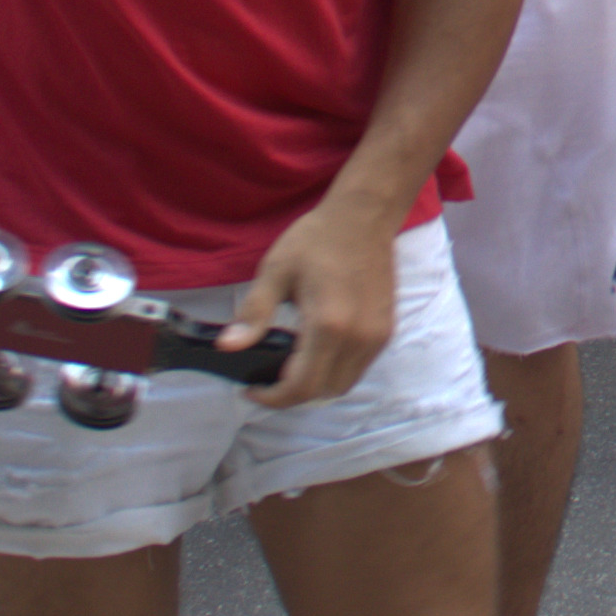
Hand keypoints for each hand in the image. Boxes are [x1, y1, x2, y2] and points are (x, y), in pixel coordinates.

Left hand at [225, 197, 398, 410]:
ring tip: (291, 367)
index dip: (274, 397)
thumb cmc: (317, 239)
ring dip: (316, 385)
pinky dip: (335, 370)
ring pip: (343, 384)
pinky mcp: (386, 330)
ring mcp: (377, 336)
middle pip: (324, 391)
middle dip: (293, 394)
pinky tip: (316, 351)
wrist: (363, 217)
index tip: (252, 389)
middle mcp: (358, 338)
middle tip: (268, 379)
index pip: (302, 386)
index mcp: (328, 324)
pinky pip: (358, 367)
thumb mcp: (275, 271)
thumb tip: (229, 346)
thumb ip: (254, 313)